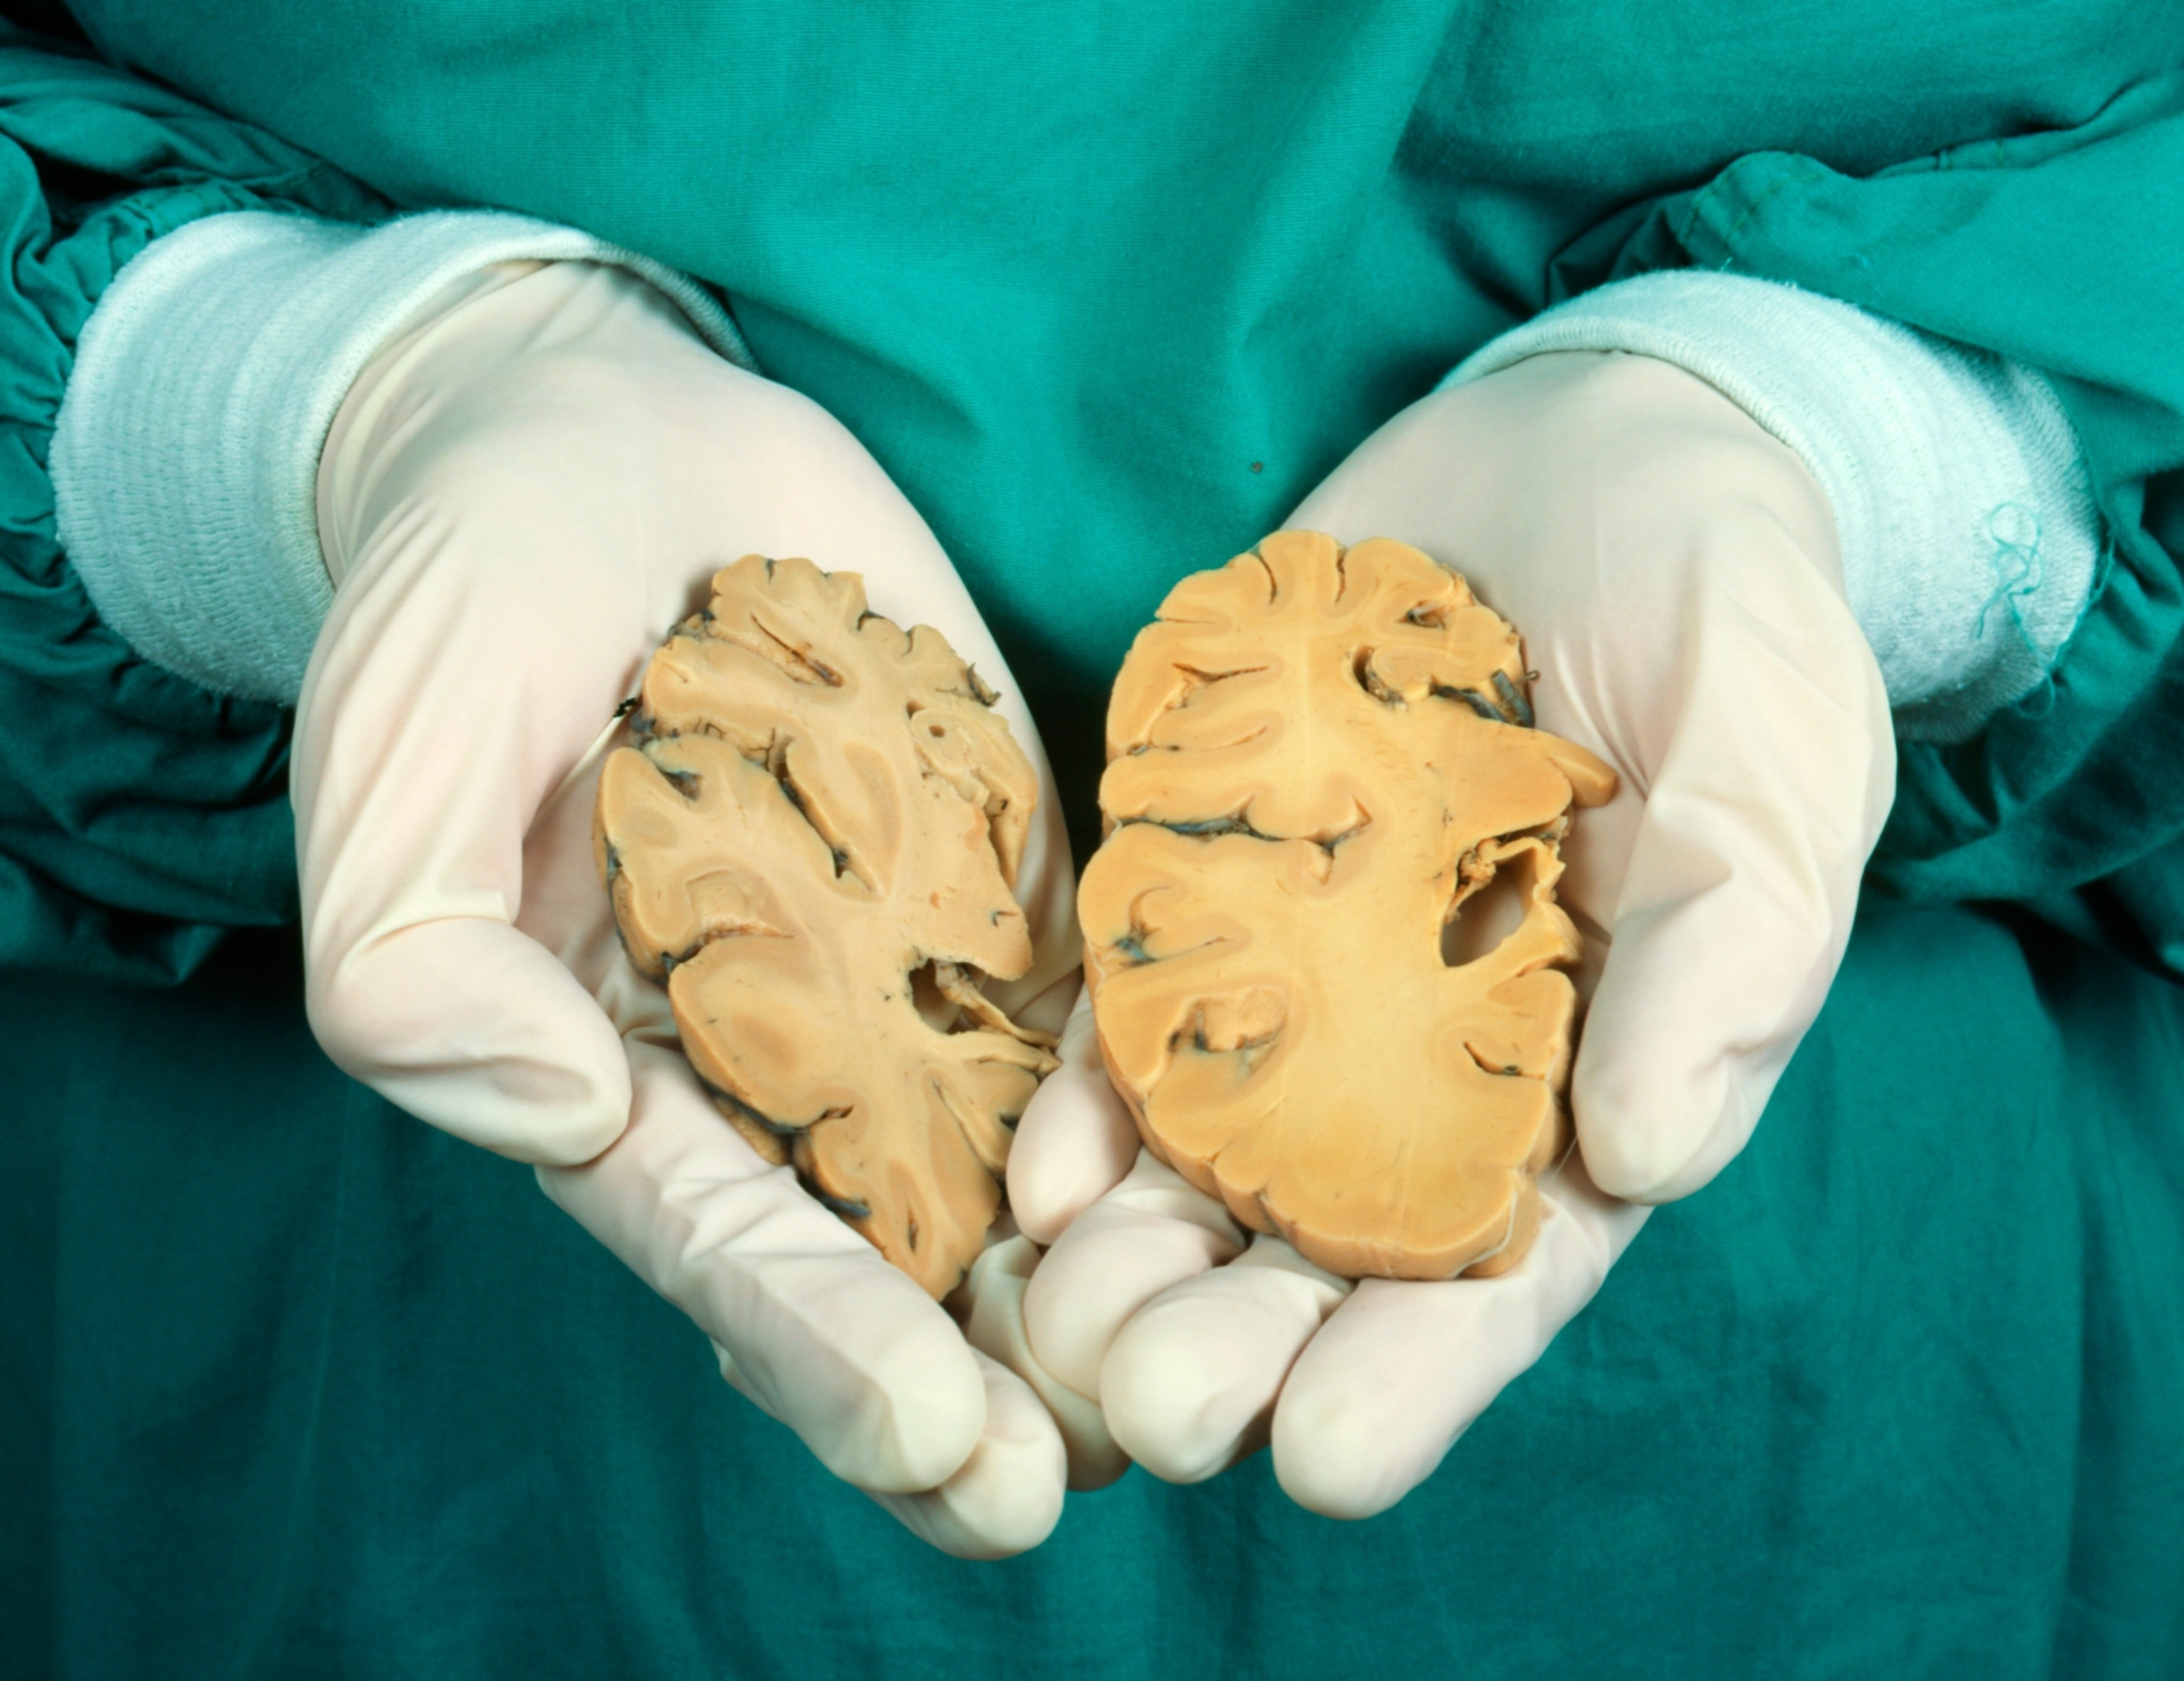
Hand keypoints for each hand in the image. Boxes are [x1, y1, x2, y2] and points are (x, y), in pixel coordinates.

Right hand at [293, 259, 1081, 1554]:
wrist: (600, 439)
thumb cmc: (459, 596)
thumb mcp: (396, 761)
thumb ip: (422, 958)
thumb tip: (551, 1105)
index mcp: (628, 1062)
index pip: (728, 1236)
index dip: (823, 1343)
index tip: (933, 1438)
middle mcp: (782, 1043)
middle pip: (890, 1238)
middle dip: (981, 1366)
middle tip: (1082, 1472)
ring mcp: (908, 958)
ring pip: (1010, 1147)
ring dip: (1099, 1265)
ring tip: (1201, 1365)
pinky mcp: (1005, 863)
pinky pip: (1087, 979)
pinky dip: (1153, 1069)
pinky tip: (1245, 1149)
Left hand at [1009, 350, 1895, 1515]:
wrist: (1582, 447)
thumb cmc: (1724, 605)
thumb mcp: (1775, 752)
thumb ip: (1736, 947)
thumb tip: (1653, 1161)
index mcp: (1588, 1067)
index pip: (1509, 1262)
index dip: (1420, 1371)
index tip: (1327, 1461)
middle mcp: (1433, 1052)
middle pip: (1329, 1237)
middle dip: (1239, 1340)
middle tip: (1151, 1414)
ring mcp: (1308, 968)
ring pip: (1209, 1152)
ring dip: (1128, 1255)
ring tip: (1053, 1331)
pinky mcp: (1210, 873)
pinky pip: (1134, 1008)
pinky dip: (1082, 1091)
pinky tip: (1030, 1173)